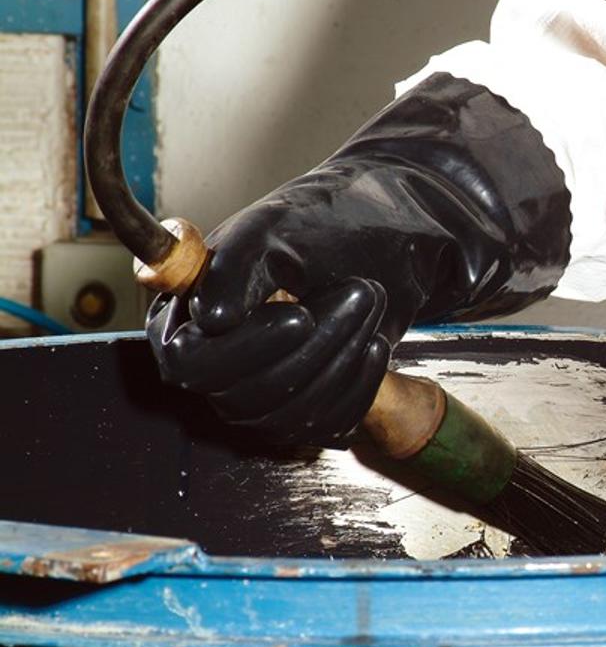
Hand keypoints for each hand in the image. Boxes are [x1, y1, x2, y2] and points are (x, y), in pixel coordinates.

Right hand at [147, 74, 569, 444]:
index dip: (246, 348)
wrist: (380, 237)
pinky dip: (360, 385)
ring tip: (371, 300)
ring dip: (343, 357)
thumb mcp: (273, 229)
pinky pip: (328, 423)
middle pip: (245, 396)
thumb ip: (232, 266)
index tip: (300, 315)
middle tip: (360, 291)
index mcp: (185, 316)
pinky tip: (376, 344)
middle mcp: (212, 365)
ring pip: (292, 413)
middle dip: (314, 347)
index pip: (191, 363)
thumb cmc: (320, 222)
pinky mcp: (303, 412)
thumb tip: (209, 317)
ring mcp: (257, 395)